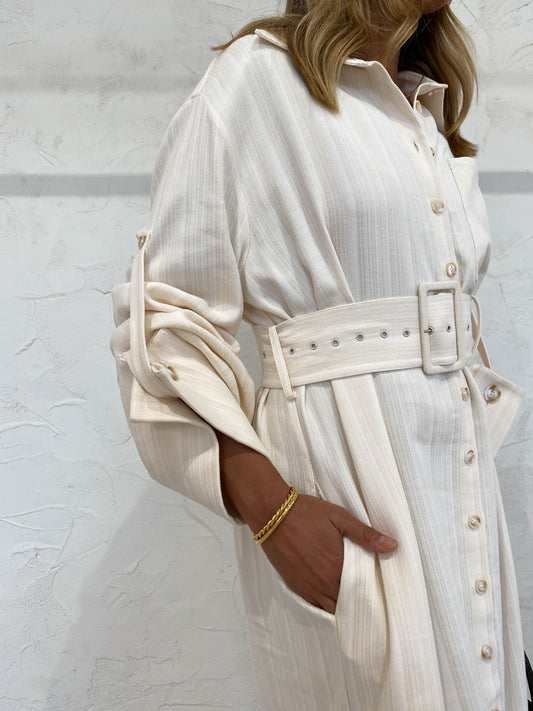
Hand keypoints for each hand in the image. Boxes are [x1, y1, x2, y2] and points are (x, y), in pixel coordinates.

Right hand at [261, 493, 397, 613]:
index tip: (380, 598)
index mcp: (338, 566)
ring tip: (352, 605)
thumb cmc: (306, 513)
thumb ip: (365, 534)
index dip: (371, 597)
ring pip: (330, 608)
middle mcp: (323, 582)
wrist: (271, 513)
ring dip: (341, 607)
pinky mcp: (294, 585)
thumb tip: (392, 545)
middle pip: (347, 605)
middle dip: (358, 605)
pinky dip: (324, 604)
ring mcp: (307, 586)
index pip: (361, 593)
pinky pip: (313, 605)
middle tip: (369, 604)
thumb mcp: (339, 517)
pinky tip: (330, 598)